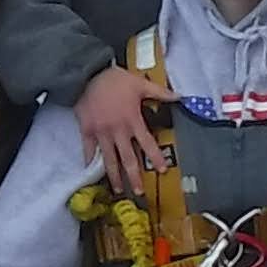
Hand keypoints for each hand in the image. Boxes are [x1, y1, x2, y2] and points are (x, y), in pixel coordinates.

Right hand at [75, 65, 158, 196]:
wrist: (87, 74)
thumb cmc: (115, 79)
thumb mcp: (140, 83)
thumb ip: (159, 92)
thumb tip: (179, 96)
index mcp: (132, 121)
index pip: (147, 143)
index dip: (156, 157)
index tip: (162, 169)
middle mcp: (118, 131)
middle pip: (127, 158)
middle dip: (133, 176)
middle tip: (139, 192)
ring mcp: (101, 133)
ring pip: (108, 159)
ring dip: (113, 176)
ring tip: (117, 189)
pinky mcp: (87, 131)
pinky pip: (88, 149)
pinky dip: (89, 160)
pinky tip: (91, 171)